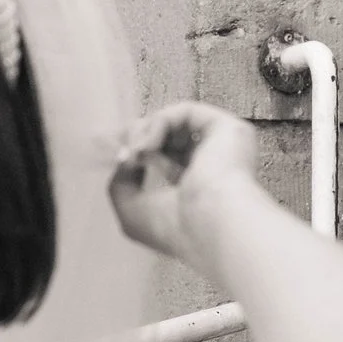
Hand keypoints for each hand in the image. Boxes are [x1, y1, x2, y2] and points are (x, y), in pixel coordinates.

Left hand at [108, 103, 263, 265]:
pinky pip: (186, 112)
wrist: (208, 225)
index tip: (114, 152)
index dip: (137, 150)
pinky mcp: (228, 129)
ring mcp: (223, 147)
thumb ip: (120, 182)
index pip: (165, 158)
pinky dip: (159, 123)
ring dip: (145, 132)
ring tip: (136, 153)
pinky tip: (149, 146)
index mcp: (195, 189)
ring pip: (175, 122)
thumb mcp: (132, 210)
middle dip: (137, 138)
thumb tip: (123, 157)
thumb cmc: (177, 229)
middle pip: (168, 135)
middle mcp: (213, 166)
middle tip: (123, 151)